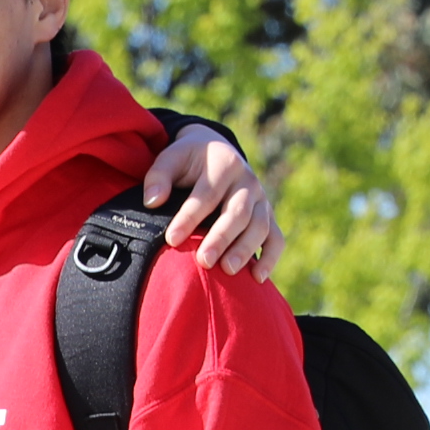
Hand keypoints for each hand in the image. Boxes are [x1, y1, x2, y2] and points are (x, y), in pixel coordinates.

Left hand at [137, 125, 283, 276]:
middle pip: (238, 213)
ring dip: (245, 249)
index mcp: (224, 164)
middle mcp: (248, 181)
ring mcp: (262, 199)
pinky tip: (257, 278)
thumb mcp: (172, 158)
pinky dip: (271, 257)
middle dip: (221, 238)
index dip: (189, 218)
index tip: (171, 239)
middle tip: (204, 261)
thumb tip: (152, 201)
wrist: (216, 151)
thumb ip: (160, 176)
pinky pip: (276, 238)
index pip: (207, 194)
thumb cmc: (189, 161)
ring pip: (260, 226)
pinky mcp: (268, 216)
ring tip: (227, 271)